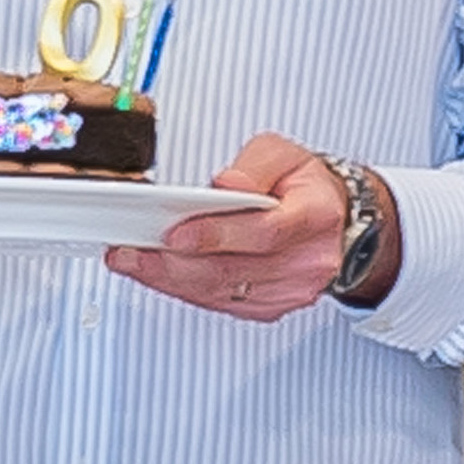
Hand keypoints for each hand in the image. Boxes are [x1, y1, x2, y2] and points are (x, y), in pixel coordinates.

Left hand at [116, 130, 350, 318]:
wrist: (333, 222)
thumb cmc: (305, 188)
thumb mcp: (285, 155)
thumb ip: (254, 165)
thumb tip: (225, 185)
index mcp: (314, 216)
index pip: (264, 233)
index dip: (216, 235)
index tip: (175, 233)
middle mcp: (306, 261)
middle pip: (232, 270)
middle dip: (173, 261)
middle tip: (133, 247)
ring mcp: (288, 291)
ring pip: (218, 291)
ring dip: (167, 278)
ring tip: (130, 259)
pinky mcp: (269, 308)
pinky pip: (217, 303)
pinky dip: (181, 289)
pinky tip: (155, 273)